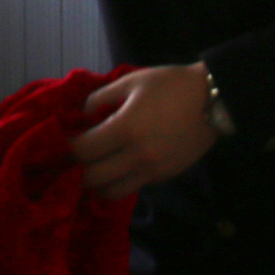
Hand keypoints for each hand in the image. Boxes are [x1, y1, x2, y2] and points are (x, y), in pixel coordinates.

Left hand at [69, 63, 217, 202]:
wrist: (215, 101)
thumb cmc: (171, 85)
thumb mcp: (131, 81)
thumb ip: (100, 97)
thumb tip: (81, 114)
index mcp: (126, 129)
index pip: (83, 151)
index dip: (66, 149)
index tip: (60, 143)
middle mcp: (137, 156)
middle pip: (92, 179)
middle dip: (76, 171)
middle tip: (72, 160)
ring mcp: (152, 171)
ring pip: (111, 193)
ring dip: (96, 184)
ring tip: (92, 169)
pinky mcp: (165, 177)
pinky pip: (132, 187)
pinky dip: (118, 182)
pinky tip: (115, 168)